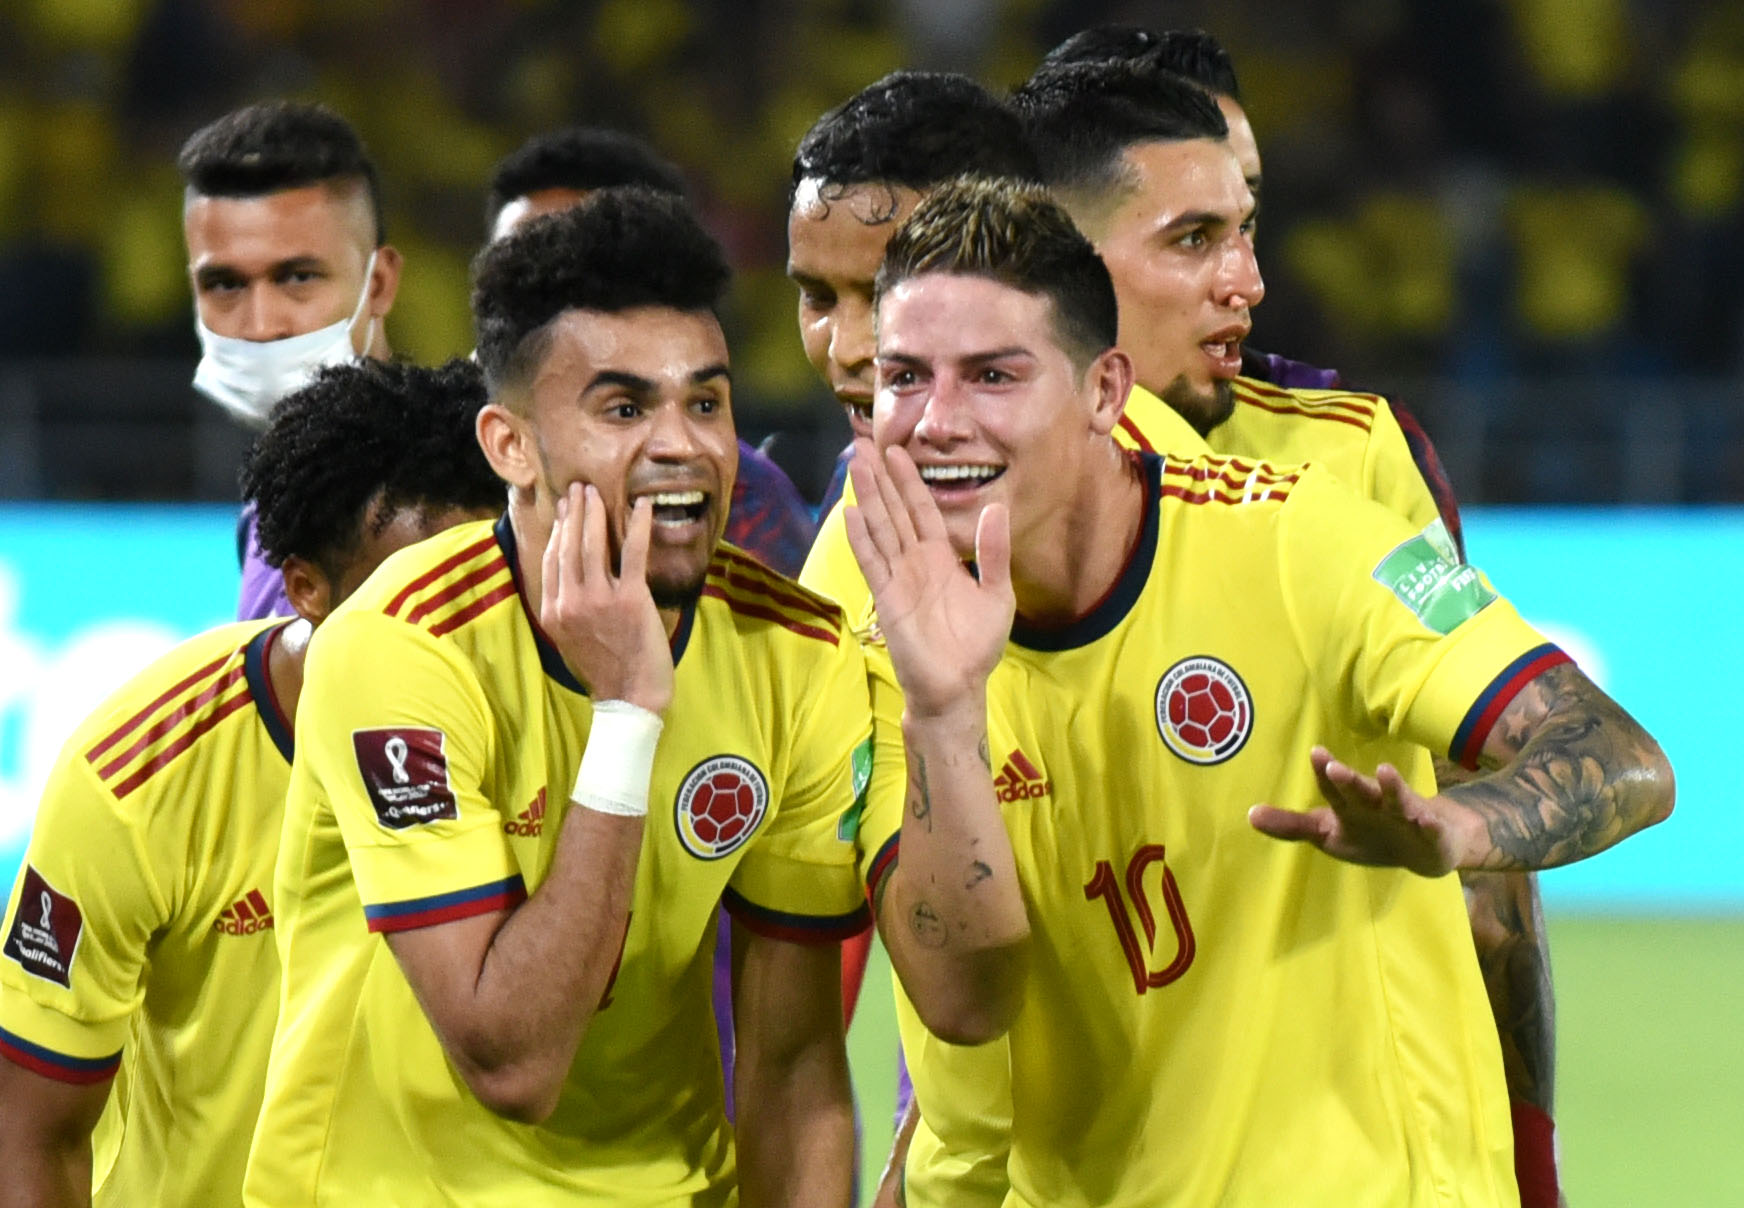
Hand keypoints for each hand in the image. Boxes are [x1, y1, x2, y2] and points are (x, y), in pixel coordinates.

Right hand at [540, 483, 673, 713]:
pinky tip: (642, 506)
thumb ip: (565, 608)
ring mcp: (599, 599)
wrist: (630, 697)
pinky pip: (631, 553)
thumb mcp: (570, 640)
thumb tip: (569, 578)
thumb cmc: (605, 670)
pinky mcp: (630, 600)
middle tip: (579, 488)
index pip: (552, 559)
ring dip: (595, 512)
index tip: (564, 510)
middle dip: (574, 512)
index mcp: (553, 611)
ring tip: (597, 492)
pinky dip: (637, 525)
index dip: (558, 529)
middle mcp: (570, 602)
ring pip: (592, 544)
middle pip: (568, 545)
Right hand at [844, 440, 1012, 718]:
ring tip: (855, 466)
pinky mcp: (887, 598)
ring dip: (868, 498)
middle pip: (893, 512)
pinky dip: (861, 538)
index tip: (897, 452)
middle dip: (880, 479)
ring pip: (880, 529)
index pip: (921, 510)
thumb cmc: (976, 645)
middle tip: (863, 445)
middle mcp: (914, 562)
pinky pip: (873, 562)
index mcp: (940, 558)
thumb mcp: (997, 594)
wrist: (957, 687)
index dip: (909, 482)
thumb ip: (994, 553)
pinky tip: (850, 513)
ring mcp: (898, 578)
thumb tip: (998, 508)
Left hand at [1247, 746, 1478, 876]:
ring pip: (1397, 800)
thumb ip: (1291, 826)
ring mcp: (1405, 817)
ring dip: (1391, 787)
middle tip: (1333, 766)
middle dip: (1347, 779)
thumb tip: (1249, 815)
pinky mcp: (1431, 835)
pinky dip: (1428, 825)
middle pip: (1360, 791)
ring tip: (1385, 771)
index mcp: (1350, 805)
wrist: (1429, 846)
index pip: (1332, 788)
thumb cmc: (1370, 832)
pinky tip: (1426, 819)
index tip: (1315, 752)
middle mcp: (1375, 804)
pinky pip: (1430, 830)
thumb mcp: (1328, 833)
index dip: (1323, 771)